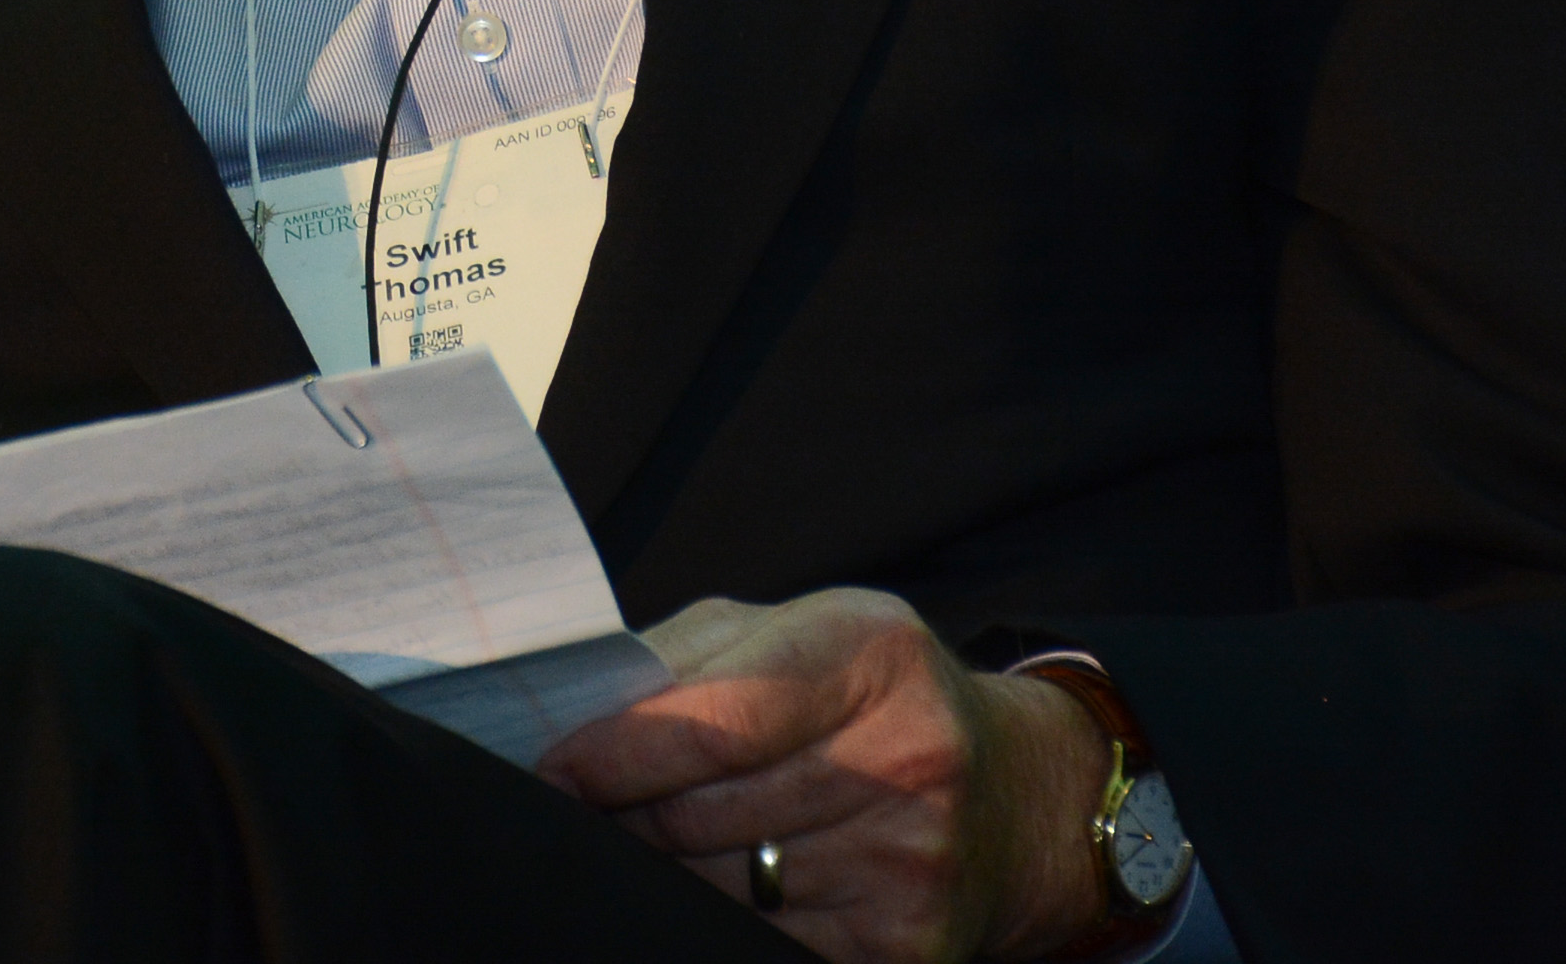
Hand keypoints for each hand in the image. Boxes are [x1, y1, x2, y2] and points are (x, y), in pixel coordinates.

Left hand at [538, 591, 1109, 961]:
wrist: (1013, 797)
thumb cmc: (871, 700)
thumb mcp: (798, 633)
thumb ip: (689, 657)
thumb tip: (573, 710)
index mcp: (873, 653)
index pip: (714, 718)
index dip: (615, 753)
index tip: (552, 769)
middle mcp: (908, 756)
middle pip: (703, 812)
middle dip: (622, 816)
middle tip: (585, 810)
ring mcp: (912, 862)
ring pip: (718, 888)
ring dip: (662, 871)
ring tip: (654, 840)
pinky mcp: (904, 947)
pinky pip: (760, 943)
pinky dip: (714, 921)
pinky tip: (711, 890)